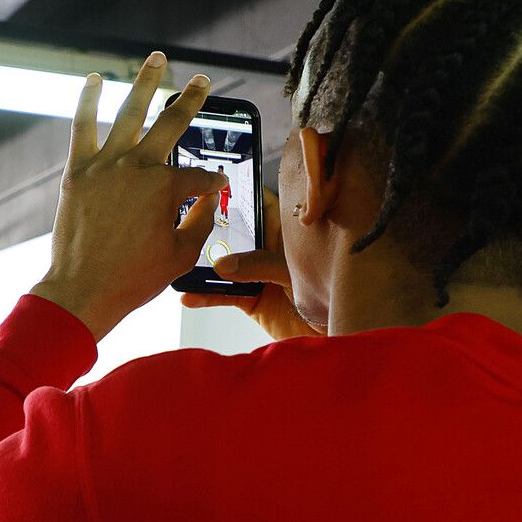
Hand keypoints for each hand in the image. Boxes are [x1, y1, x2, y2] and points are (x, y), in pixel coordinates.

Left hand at [32, 53, 227, 340]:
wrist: (83, 290)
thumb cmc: (133, 279)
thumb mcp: (181, 255)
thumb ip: (200, 223)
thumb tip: (208, 200)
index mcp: (168, 188)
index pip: (199, 177)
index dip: (210, 184)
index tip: (214, 187)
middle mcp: (139, 168)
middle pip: (172, 125)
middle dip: (191, 101)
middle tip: (201, 82)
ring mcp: (106, 165)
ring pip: (130, 113)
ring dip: (145, 83)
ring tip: (156, 60)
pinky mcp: (79, 171)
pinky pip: (83, 126)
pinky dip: (88, 101)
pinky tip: (94, 79)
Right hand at [179, 189, 325, 342]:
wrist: (336, 336)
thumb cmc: (333, 297)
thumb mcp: (297, 273)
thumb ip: (262, 265)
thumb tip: (224, 265)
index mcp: (289, 235)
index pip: (263, 206)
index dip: (245, 194)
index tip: (221, 185)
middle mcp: (270, 252)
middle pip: (238, 235)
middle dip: (215, 230)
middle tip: (192, 222)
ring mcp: (259, 276)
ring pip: (226, 266)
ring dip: (206, 267)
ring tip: (185, 264)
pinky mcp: (251, 300)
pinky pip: (225, 295)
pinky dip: (207, 296)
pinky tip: (190, 296)